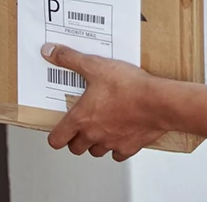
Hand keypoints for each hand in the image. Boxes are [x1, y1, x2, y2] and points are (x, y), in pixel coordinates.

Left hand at [43, 43, 166, 160]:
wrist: (157, 101)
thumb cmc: (127, 86)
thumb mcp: (94, 65)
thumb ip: (69, 59)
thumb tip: (49, 52)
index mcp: (81, 119)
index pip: (57, 140)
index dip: (56, 135)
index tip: (59, 128)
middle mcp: (93, 135)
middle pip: (75, 148)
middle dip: (76, 139)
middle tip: (81, 124)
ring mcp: (112, 143)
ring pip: (96, 151)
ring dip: (96, 142)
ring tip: (102, 125)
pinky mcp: (129, 147)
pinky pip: (118, 153)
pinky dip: (118, 145)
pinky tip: (122, 130)